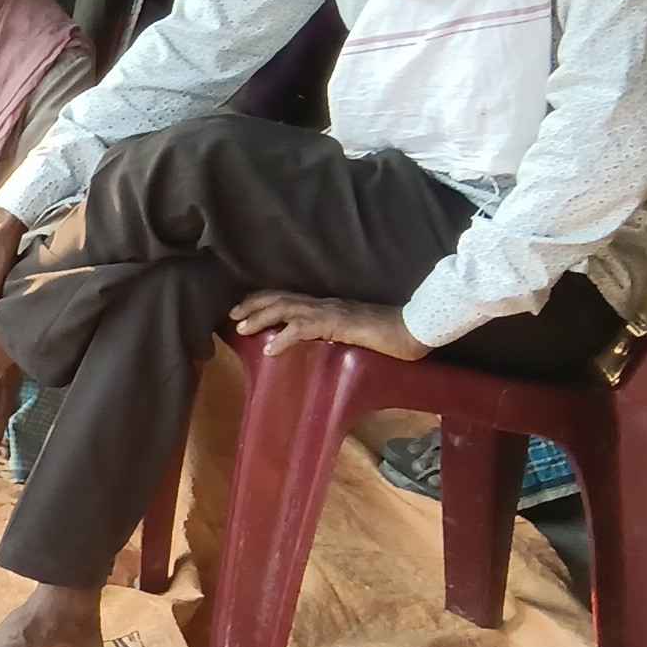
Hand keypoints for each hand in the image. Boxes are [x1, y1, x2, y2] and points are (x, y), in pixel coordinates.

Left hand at [228, 291, 427, 361]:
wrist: (414, 328)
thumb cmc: (391, 333)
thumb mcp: (356, 333)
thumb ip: (338, 333)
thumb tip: (324, 342)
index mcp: (328, 306)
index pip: (290, 297)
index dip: (264, 300)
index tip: (243, 308)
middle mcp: (325, 304)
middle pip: (281, 298)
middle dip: (253, 304)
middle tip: (232, 315)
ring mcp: (330, 312)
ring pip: (286, 308)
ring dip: (261, 317)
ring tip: (241, 328)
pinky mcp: (337, 324)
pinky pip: (303, 329)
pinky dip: (282, 338)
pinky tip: (269, 349)